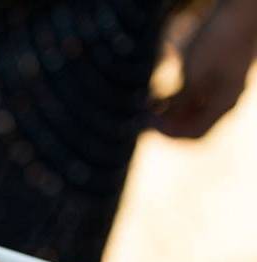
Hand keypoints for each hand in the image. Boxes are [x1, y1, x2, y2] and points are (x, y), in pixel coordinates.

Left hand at [153, 0, 256, 138]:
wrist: (237, 11)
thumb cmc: (217, 41)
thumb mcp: (194, 75)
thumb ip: (180, 102)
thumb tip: (163, 124)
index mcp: (224, 103)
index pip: (195, 133)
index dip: (168, 133)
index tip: (146, 124)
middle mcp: (223, 99)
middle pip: (190, 123)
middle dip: (165, 123)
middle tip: (140, 118)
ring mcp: (218, 87)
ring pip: (188, 110)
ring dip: (165, 111)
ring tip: (143, 106)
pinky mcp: (210, 75)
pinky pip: (189, 95)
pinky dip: (171, 98)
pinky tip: (153, 96)